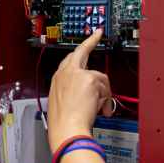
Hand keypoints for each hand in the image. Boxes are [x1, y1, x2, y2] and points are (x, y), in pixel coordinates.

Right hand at [47, 30, 112, 151]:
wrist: (66, 129)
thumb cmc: (63, 123)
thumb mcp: (63, 102)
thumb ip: (75, 91)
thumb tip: (91, 92)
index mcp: (57, 79)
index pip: (69, 59)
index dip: (79, 50)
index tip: (86, 41)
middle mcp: (65, 73)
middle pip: (81, 52)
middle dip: (90, 42)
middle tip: (98, 33)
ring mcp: (77, 74)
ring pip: (99, 77)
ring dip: (103, 93)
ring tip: (99, 108)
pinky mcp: (89, 79)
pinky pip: (105, 86)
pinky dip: (106, 99)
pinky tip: (100, 109)